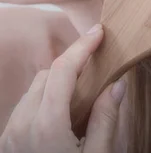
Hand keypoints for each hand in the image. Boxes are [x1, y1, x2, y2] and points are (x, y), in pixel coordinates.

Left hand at [0, 24, 125, 152]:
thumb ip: (106, 119)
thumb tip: (117, 84)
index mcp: (46, 125)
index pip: (62, 70)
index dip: (82, 47)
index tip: (100, 32)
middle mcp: (21, 126)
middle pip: (46, 76)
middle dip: (71, 64)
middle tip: (98, 63)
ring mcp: (10, 137)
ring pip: (33, 91)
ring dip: (57, 81)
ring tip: (83, 89)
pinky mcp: (8, 145)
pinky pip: (25, 109)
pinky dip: (45, 99)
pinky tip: (64, 112)